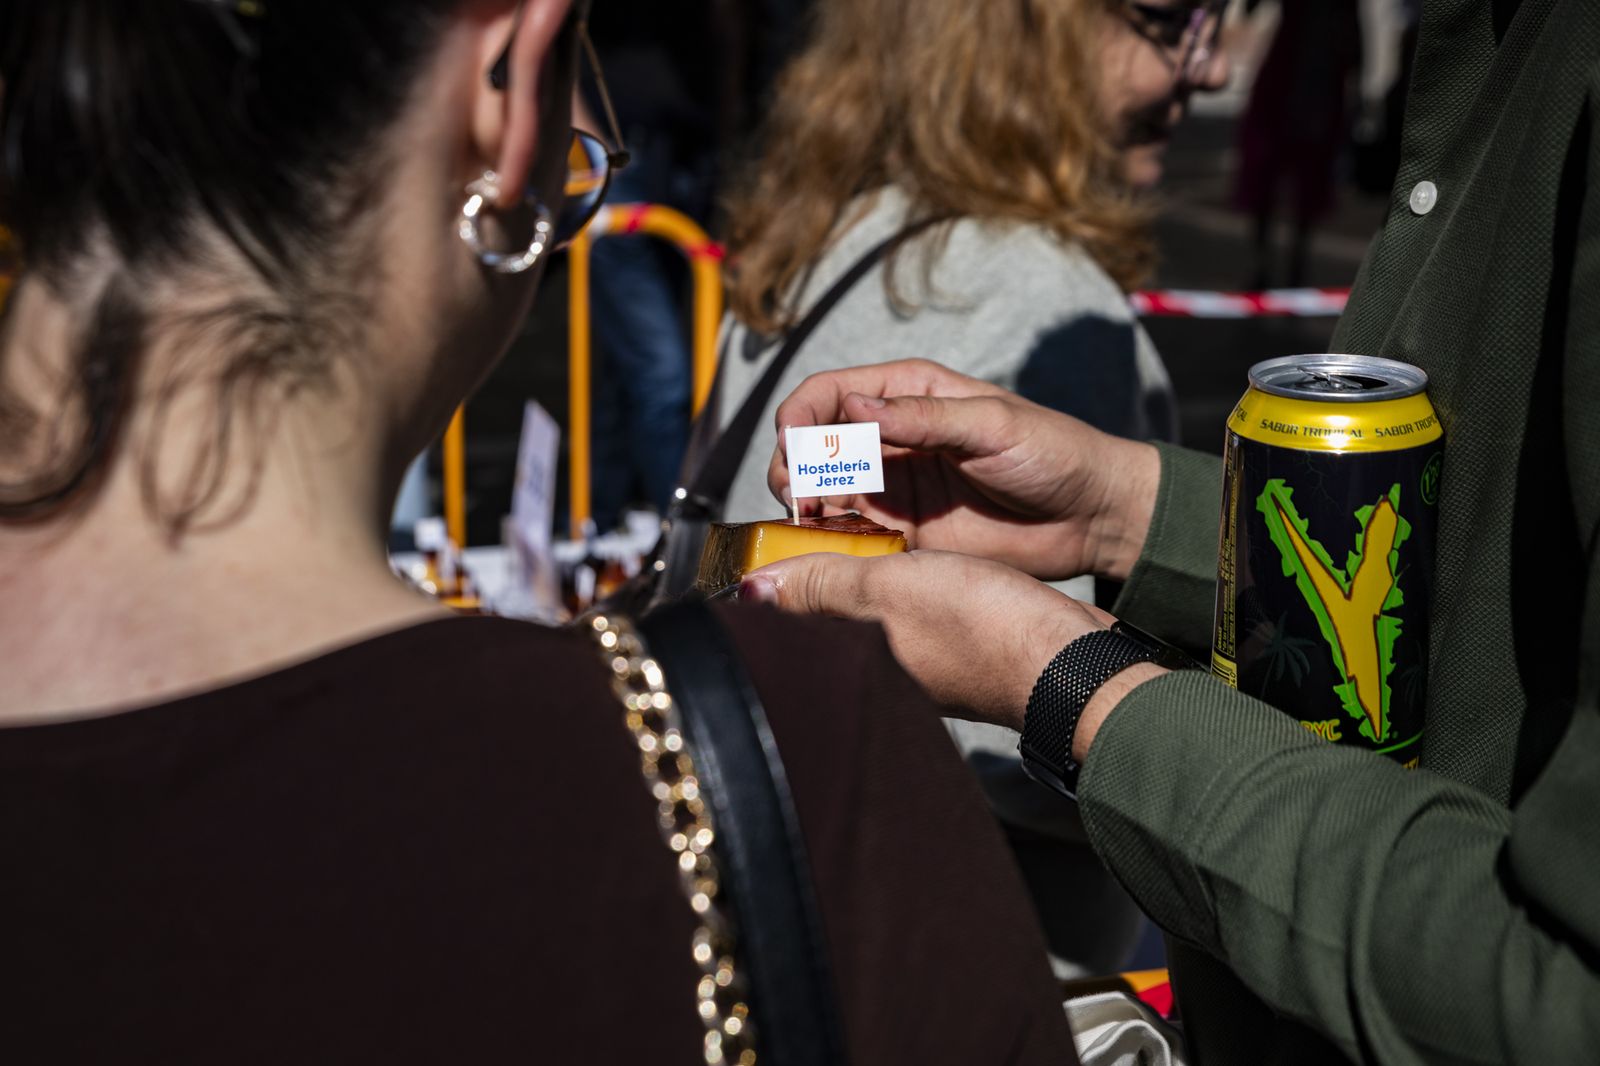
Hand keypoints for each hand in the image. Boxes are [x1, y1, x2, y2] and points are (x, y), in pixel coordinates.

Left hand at [741, 549, 1115, 730]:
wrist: (1069, 658)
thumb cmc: (983, 629)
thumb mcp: (888, 590)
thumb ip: (822, 586)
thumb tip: (754, 591)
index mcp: (853, 662)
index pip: (792, 619)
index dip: (780, 570)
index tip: (780, 523)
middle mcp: (879, 667)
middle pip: (825, 611)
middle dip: (815, 563)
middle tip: (818, 507)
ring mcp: (918, 659)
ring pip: (868, 605)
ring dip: (857, 562)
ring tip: (855, 515)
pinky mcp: (953, 646)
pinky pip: (908, 604)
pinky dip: (899, 573)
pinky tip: (907, 547)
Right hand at [766, 359, 1159, 581]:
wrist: (1092, 516)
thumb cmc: (1054, 453)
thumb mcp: (993, 425)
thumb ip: (924, 417)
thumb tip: (856, 408)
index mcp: (908, 394)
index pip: (829, 393)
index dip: (799, 416)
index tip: (793, 445)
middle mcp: (890, 438)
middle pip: (813, 444)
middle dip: (793, 465)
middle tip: (798, 494)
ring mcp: (893, 488)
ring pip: (822, 492)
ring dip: (804, 505)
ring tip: (808, 521)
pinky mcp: (902, 535)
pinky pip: (849, 536)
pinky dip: (829, 541)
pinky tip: (830, 548)